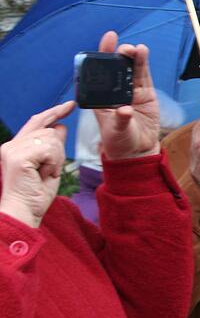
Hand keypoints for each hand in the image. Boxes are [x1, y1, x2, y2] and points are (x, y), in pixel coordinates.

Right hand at [0, 101, 75, 227]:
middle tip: (48, 171)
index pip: (37, 121)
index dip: (55, 112)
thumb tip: (60, 127)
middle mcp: (11, 145)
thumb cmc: (35, 194)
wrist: (23, 211)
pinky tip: (43, 174)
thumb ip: (53, 146)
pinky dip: (52, 162)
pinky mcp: (17, 156)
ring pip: (50, 138)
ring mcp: (12, 149)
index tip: (70, 105)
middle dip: (57, 152)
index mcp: (18, 147)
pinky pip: (48, 148)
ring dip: (55, 159)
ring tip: (44, 174)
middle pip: (49, 131)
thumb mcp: (50, 166)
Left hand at [94, 31, 160, 159]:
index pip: (99, 72)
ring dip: (133, 57)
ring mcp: (131, 91)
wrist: (137, 150)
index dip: (102, 55)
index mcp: (100, 97)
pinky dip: (143, 64)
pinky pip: (144, 77)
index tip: (106, 42)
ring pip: (131, 70)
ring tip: (137, 49)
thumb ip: (120, 120)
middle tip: (124, 49)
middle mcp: (115, 91)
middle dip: (119, 55)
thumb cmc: (119, 141)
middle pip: (116, 68)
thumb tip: (125, 110)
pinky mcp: (145, 94)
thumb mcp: (116, 132)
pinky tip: (143, 53)